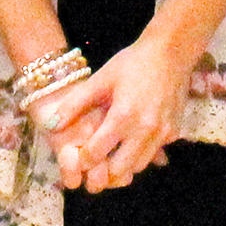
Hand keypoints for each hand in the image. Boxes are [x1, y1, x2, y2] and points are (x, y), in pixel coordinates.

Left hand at [33, 37, 190, 190]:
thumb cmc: (132, 63)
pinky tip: (131, 143)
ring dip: (123, 167)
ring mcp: (162, 134)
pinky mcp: (174, 133)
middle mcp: (144, 130)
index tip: (77, 158)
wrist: (171, 52)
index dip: (82, 160)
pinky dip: (140, 155)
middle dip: (103, 173)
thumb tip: (50, 125)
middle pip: (119, 171)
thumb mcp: (101, 79)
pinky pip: (153, 154)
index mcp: (123, 116)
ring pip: (138, 167)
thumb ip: (74, 104)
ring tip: (110, 158)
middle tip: (93, 167)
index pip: (96, 154)